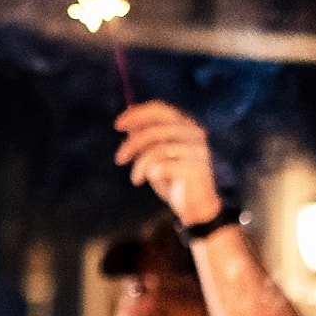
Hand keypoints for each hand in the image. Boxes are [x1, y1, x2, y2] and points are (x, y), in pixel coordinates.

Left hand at [113, 101, 220, 225]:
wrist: (195, 206)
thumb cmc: (173, 179)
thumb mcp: (155, 156)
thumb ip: (145, 139)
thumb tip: (129, 124)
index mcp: (186, 125)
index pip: (160, 109)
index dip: (137, 114)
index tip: (118, 125)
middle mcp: (194, 133)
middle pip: (155, 129)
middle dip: (132, 144)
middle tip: (119, 159)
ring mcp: (197, 149)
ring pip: (157, 149)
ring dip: (140, 165)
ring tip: (135, 179)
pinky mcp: (195, 168)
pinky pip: (162, 166)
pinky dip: (150, 174)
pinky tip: (150, 181)